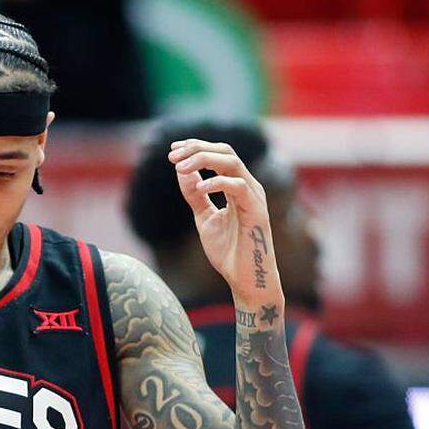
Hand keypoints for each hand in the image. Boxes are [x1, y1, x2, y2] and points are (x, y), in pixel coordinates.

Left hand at [169, 139, 282, 307]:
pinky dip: (217, 182)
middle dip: (197, 148)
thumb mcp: (204, 218)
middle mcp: (248, 186)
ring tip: (180, 168)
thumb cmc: (229, 251)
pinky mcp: (257, 211)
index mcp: (237, 186)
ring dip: (203, 160)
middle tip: (172, 156)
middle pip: (225, 151)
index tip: (172, 151)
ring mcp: (254, 197)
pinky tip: (200, 186)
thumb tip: (181, 171)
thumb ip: (195, 195)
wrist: (245, 280)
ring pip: (232, 162)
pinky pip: (239, 186)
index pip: (219, 154)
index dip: (195, 148)